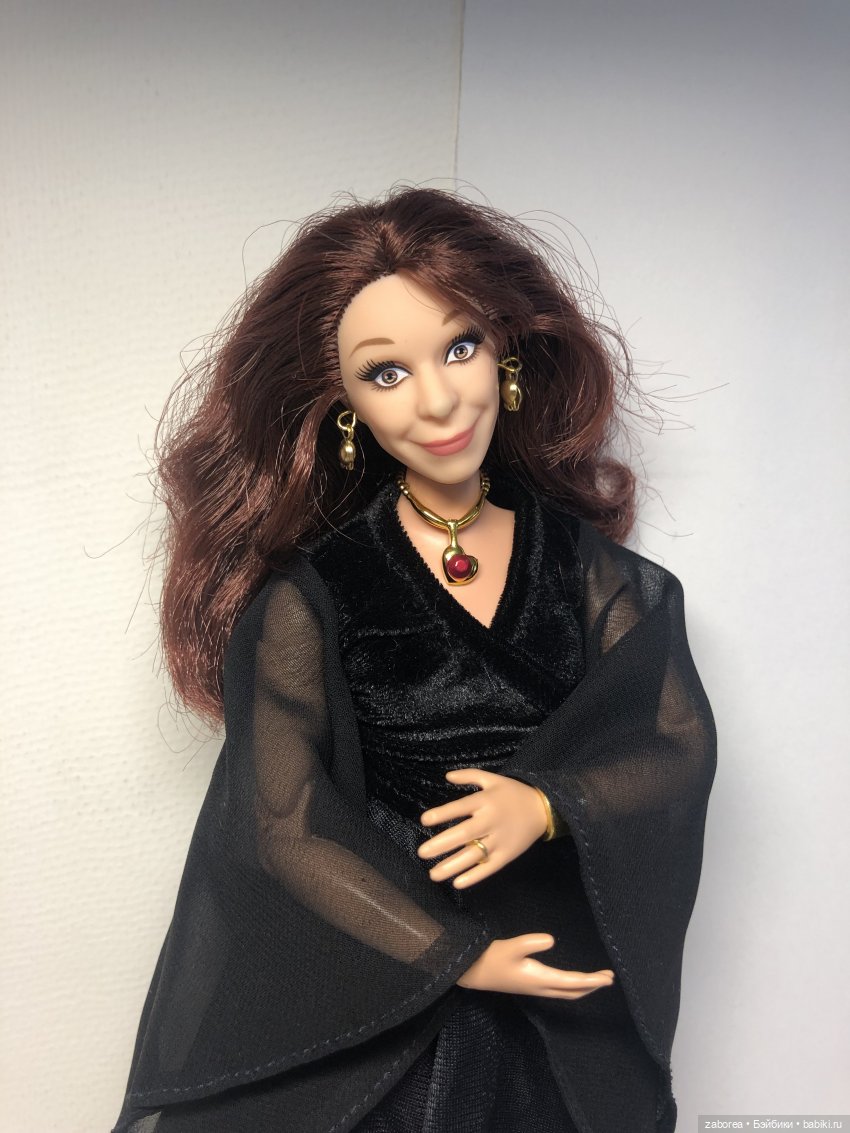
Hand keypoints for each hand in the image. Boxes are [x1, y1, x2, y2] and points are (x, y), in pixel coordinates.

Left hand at [417, 768, 548, 888]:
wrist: (543, 809)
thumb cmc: (513, 793)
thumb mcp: (492, 779)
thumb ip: (469, 775)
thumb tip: (447, 776)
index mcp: (486, 800)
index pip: (461, 807)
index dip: (442, 814)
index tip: (424, 820)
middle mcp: (491, 821)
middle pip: (464, 834)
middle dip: (442, 844)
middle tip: (422, 852)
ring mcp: (500, 840)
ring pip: (474, 855)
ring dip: (452, 865)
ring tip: (433, 874)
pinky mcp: (507, 855)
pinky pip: (489, 867)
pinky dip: (474, 876)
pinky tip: (457, 883)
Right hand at [457, 934, 615, 997]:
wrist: (473, 972)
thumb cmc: (491, 959)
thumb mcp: (511, 947)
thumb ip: (531, 943)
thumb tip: (552, 940)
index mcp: (540, 979)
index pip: (573, 982)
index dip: (592, 980)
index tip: (608, 977)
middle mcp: (541, 987)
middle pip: (573, 991)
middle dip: (592, 986)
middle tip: (609, 978)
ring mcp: (536, 988)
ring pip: (566, 992)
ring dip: (583, 988)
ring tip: (597, 980)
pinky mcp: (530, 985)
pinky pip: (558, 990)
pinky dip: (571, 986)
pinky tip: (572, 980)